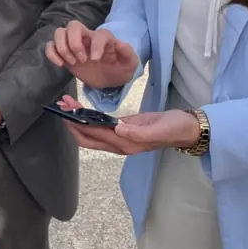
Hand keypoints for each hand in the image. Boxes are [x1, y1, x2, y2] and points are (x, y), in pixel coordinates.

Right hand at [44, 20, 138, 89]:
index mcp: (104, 38)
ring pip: (59, 32)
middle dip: (74, 42)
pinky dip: (51, 53)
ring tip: (71, 63)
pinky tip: (60, 64)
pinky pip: (50, 45)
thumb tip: (120, 43)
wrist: (108, 78)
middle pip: (73, 25)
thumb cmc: (118, 69)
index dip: (96, 45)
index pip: (98, 34)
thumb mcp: (129, 65)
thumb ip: (128, 54)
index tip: (95, 60)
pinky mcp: (64, 52)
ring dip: (62, 47)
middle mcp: (87, 36)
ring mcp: (73, 43)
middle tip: (81, 60)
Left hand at [55, 97, 200, 154]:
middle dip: (72, 123)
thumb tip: (118, 129)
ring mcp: (121, 138)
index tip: (66, 111)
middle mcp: (119, 144)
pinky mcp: (124, 130)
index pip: (94, 134)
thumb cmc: (174, 128)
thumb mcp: (159, 129)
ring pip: (92, 133)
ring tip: (67, 104)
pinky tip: (83, 109)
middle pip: (87, 137)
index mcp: (126, 143)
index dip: (78, 124)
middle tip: (61, 105)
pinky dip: (88, 118)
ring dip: (77, 120)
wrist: (186, 129)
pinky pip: (100, 127)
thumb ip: (139, 132)